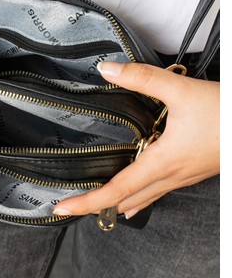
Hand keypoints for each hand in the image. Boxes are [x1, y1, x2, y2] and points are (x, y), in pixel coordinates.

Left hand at [53, 61, 219, 218]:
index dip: (87, 202)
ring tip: (96, 202)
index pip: (116, 190)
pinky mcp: (193, 170)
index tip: (61, 208)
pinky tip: (137, 194)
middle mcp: (171, 176)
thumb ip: (142, 79)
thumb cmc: (226, 115)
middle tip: (70, 205)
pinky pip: (160, 190)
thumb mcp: (182, 91)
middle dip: (97, 205)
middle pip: (127, 199)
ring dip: (118, 201)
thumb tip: (106, 70)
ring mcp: (183, 176)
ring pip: (144, 197)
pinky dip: (140, 194)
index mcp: (162, 163)